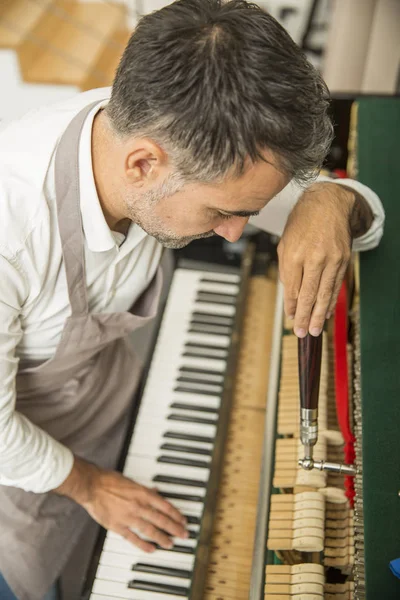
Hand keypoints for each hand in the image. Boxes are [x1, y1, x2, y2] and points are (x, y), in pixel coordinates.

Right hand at [54, 456, 187, 551]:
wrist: (92, 486)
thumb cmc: (110, 481)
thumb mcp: (132, 481)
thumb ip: (145, 489)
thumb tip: (156, 492)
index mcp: (143, 493)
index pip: (165, 506)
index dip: (176, 514)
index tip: (183, 520)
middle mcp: (139, 506)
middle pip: (161, 519)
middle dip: (174, 528)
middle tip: (184, 534)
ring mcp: (129, 517)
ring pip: (150, 530)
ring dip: (162, 537)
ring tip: (170, 543)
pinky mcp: (118, 526)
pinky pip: (133, 538)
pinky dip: (143, 544)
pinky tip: (152, 549)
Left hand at [278, 183, 353, 336]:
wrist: (327, 203)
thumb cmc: (302, 222)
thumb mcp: (285, 242)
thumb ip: (286, 270)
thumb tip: (290, 296)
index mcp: (294, 254)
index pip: (293, 288)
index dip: (292, 306)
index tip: (291, 319)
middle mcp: (313, 257)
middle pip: (309, 294)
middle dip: (305, 316)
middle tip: (302, 333)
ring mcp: (331, 259)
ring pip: (324, 292)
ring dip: (320, 314)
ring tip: (316, 329)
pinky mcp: (343, 259)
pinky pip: (336, 284)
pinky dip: (331, 300)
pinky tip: (327, 311)